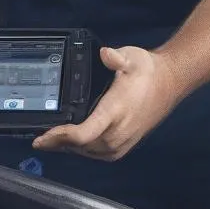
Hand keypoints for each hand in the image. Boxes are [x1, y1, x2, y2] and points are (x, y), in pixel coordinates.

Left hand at [32, 46, 180, 160]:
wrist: (171, 82)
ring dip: (68, 148)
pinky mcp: (124, 147)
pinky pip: (97, 154)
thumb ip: (116, 57)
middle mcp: (118, 133)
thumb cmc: (148, 71)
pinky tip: (71, 142)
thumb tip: (105, 54)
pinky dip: (82, 150)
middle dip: (57, 143)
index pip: (83, 134)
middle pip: (79, 147)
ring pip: (87, 153)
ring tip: (50, 140)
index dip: (59, 137)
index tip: (40, 137)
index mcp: (115, 112)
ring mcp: (122, 143)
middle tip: (38, 137)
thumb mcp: (132, 57)